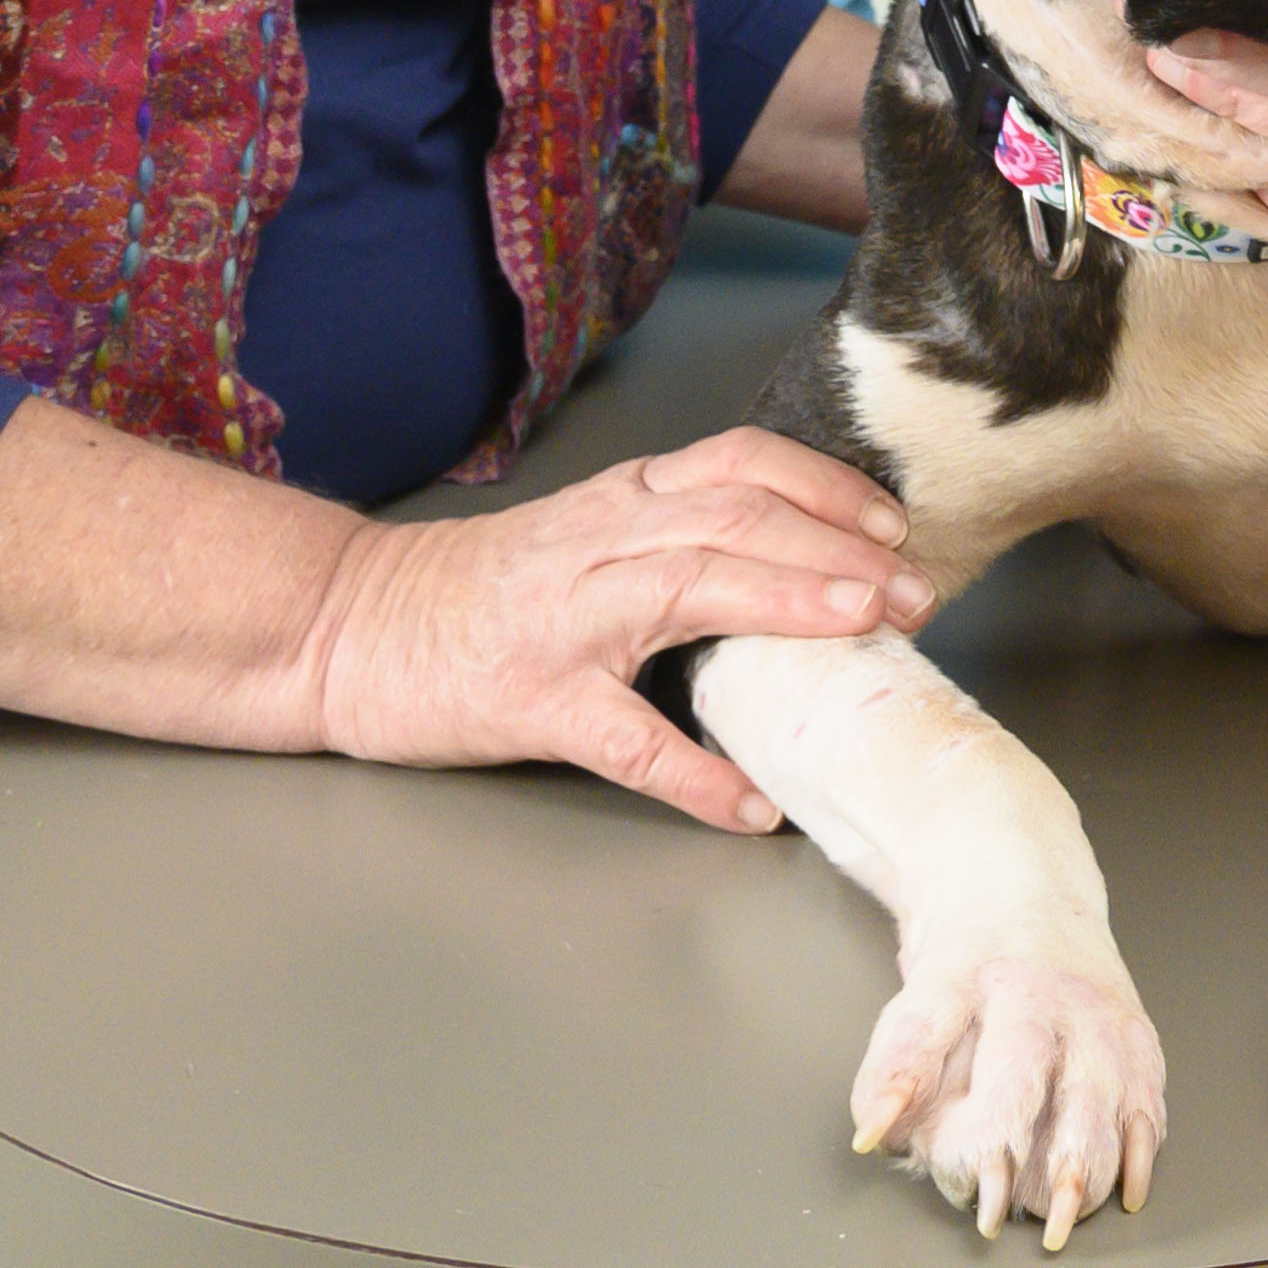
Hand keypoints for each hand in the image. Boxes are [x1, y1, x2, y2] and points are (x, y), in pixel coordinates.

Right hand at [296, 428, 933, 831]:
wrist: (350, 626)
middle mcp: (603, 545)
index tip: (896, 524)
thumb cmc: (478, 593)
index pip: (741, 466)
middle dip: (838, 550)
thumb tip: (802, 570)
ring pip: (692, 590)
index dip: (827, 488)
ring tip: (864, 634)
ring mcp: (566, 622)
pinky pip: (625, 739)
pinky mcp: (531, 701)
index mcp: (623, 504)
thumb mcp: (586, 536)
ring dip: (788, 608)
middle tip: (917, 591)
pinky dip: (693, 772)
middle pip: (738, 520)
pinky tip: (747, 801)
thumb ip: (678, 539)